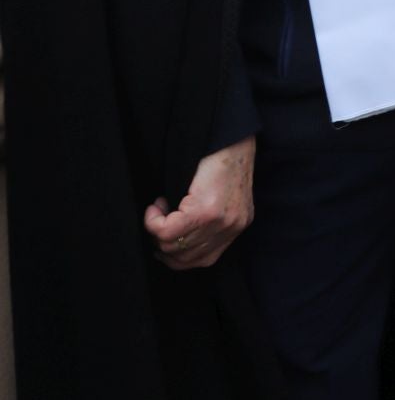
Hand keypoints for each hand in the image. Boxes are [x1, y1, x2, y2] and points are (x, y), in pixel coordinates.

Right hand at [144, 136, 254, 270]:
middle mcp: (231, 229)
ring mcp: (221, 222)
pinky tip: (158, 204)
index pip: (199, 261)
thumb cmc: (220, 162)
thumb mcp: (221, 199)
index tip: (165, 230)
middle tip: (161, 217)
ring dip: (157, 229)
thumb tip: (174, 242)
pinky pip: (166, 231)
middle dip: (161, 242)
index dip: (173, 252)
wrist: (231, 137)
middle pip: (182, 259)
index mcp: (236, 227)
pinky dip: (153, 220)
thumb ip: (206, 224)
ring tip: (161, 207)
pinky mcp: (207, 211)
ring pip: (171, 246)